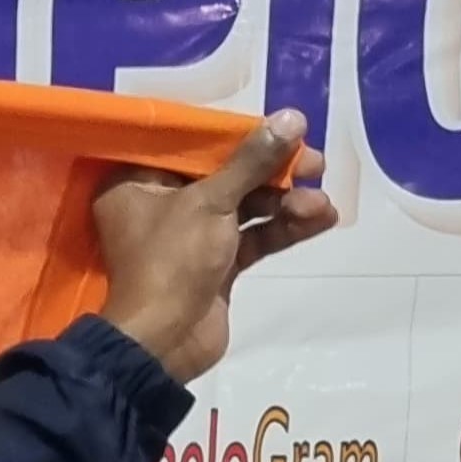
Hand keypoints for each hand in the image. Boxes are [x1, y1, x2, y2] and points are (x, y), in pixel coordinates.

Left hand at [92, 110, 339, 383]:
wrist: (166, 343)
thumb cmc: (172, 262)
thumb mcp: (210, 203)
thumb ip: (251, 162)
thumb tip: (290, 118)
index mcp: (138, 183)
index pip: (192, 147)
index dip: (240, 137)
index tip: (284, 129)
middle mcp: (161, 206)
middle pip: (225, 176)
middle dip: (274, 172)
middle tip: (318, 164)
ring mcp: (190, 238)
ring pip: (245, 208)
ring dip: (286, 203)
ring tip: (322, 205)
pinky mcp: (216, 265)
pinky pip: (254, 237)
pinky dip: (284, 228)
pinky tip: (322, 220)